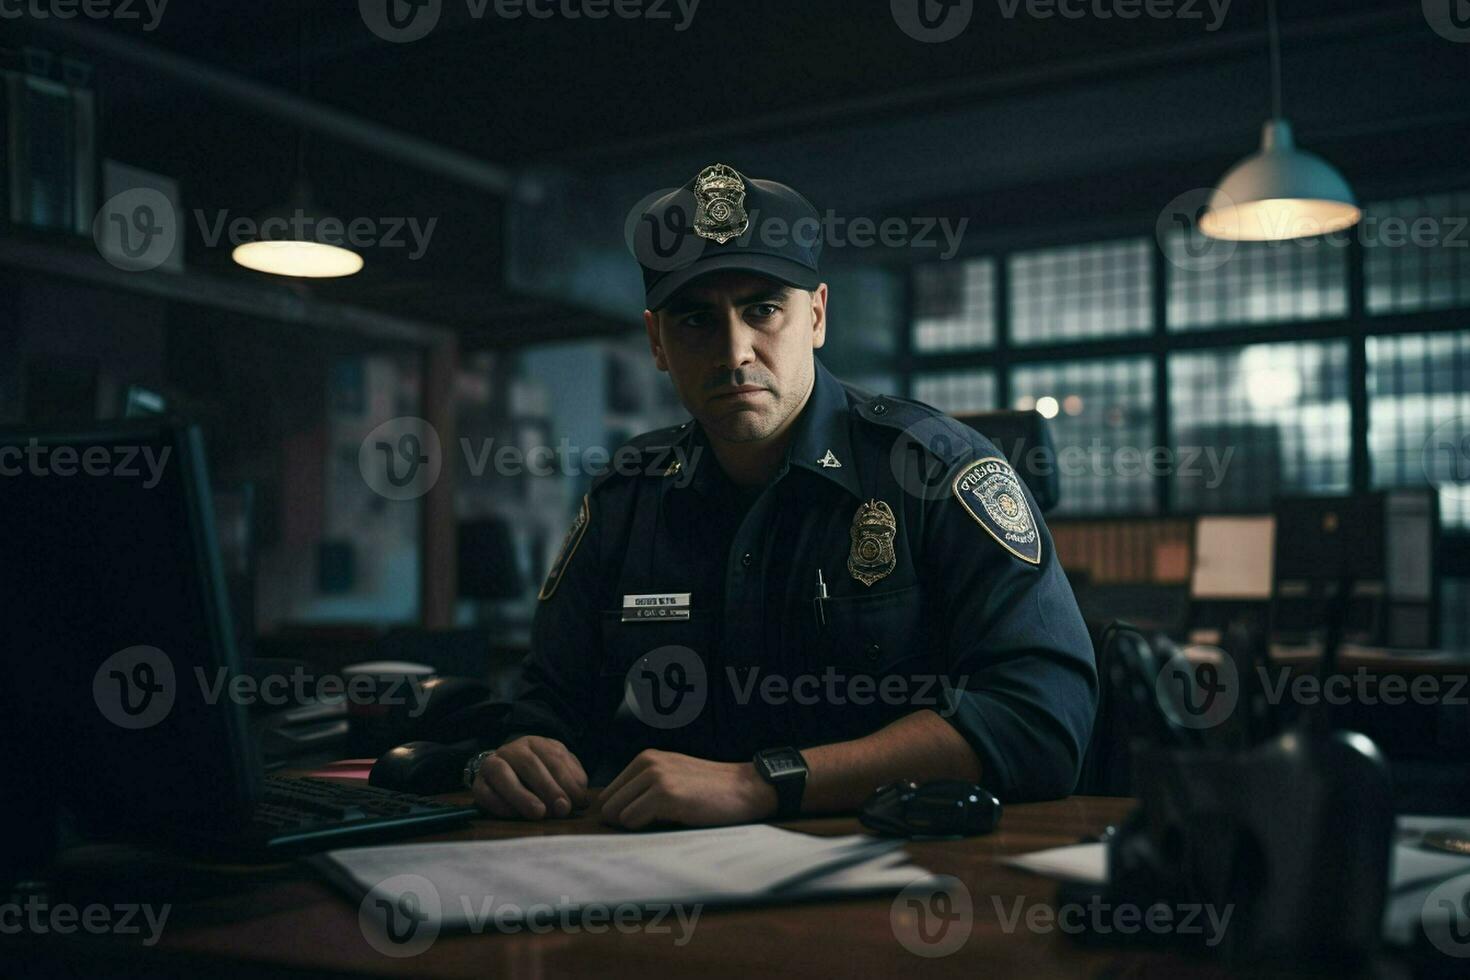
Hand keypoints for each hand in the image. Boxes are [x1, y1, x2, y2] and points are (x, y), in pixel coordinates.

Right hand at [471, 735, 589, 819]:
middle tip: (562, 809)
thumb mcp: (559, 772)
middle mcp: (512, 749)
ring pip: (503, 775)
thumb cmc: (539, 776)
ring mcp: (492, 764)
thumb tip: (580, 799)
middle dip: (548, 787)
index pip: (553, 757)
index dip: (567, 779)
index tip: (577, 801)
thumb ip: (571, 782)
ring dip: (522, 795)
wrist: (503, 774)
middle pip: (529, 764)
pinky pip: (484, 792)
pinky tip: (514, 814)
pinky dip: (498, 804)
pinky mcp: (478, 784)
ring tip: (539, 813)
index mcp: (536, 743)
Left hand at [598, 750, 777, 829]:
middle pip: (608, 805)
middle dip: (623, 822)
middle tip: (651, 827)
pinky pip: (632, 821)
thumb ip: (644, 790)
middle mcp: (648, 763)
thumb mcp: (673, 778)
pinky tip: (671, 823)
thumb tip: (611, 817)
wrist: (747, 788)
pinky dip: (646, 830)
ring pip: (617, 814)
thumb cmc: (711, 791)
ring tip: (664, 823)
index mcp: (646, 758)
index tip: (641, 822)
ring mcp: (656, 777)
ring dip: (637, 826)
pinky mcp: (666, 794)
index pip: (609, 794)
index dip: (620, 814)